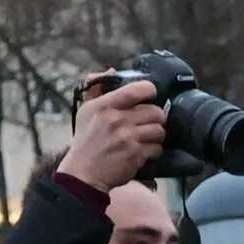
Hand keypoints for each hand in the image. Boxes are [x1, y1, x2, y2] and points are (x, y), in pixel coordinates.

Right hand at [58, 76, 168, 190]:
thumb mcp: (85, 110)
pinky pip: (157, 148)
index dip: (149, 90)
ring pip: (159, 130)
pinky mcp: (136, 155)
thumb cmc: (86, 140)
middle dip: (156, 117)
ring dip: (156, 134)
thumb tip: (111, 71)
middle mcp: (118, 119)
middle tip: (149, 121)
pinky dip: (154, 150)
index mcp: (105, 105)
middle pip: (155, 111)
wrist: (84, 172)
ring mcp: (128, 138)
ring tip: (147, 137)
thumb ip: (97, 89)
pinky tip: (144, 150)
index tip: (150, 94)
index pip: (136, 90)